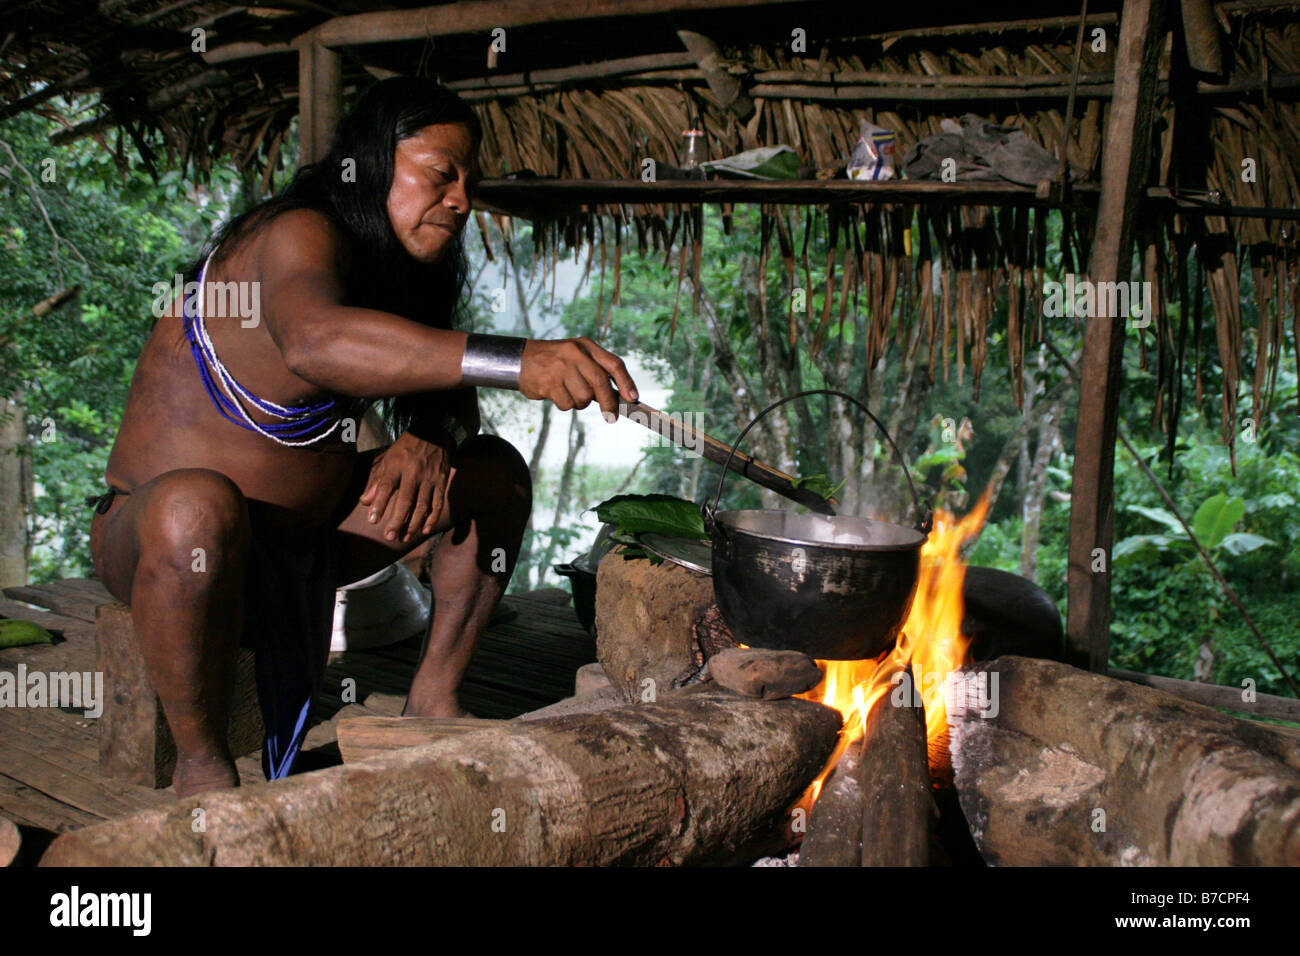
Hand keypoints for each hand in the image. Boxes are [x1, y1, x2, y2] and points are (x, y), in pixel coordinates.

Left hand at [359, 428, 453, 542]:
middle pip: (405, 500)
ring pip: (422, 505)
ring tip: (404, 538)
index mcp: (396, 465)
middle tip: (389, 537)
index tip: (373, 520)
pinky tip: (425, 530)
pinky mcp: (441, 482)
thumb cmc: (406, 449)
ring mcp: (429, 478)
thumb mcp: (388, 459)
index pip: (386, 486)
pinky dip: (432, 518)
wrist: (434, 434)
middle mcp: (413, 472)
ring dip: (413, 524)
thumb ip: (377, 481)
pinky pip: (438, 503)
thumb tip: (365, 501)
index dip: (379, 504)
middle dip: (397, 520)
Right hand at [519, 337, 637, 416]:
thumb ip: (596, 369)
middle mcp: (574, 353)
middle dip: (609, 404)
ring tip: (569, 393)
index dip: (626, 382)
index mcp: (586, 346)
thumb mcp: (577, 355)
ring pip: (584, 398)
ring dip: (580, 403)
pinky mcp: (549, 382)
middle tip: (611, 417)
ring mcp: (561, 367)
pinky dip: (565, 405)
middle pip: (600, 383)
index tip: (633, 398)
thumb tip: (620, 396)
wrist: (520, 359)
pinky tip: (556, 394)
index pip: (613, 364)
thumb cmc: (556, 361)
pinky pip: (567, 404)